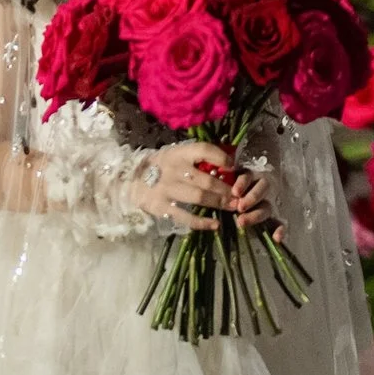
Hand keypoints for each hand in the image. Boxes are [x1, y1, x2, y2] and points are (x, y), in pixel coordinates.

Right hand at [137, 139, 276, 230]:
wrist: (132, 180)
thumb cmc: (164, 166)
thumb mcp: (178, 155)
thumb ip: (199, 158)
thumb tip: (230, 161)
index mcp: (179, 153)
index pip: (203, 150)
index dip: (221, 157)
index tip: (234, 166)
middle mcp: (174, 170)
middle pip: (206, 179)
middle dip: (227, 189)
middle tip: (241, 196)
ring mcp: (167, 189)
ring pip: (199, 197)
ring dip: (219, 203)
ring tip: (233, 207)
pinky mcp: (161, 207)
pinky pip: (185, 216)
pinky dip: (202, 222)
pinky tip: (215, 225)